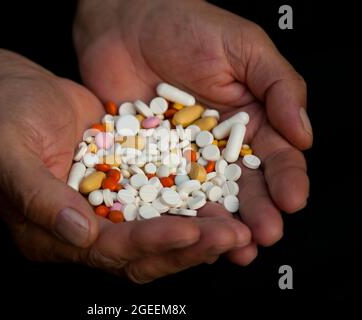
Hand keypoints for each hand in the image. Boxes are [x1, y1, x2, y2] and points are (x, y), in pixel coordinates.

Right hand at [0, 48, 251, 282]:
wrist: (13, 91)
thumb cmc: (1, 120)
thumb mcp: (5, 154)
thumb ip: (36, 195)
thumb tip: (78, 232)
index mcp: (50, 233)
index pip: (107, 250)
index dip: (149, 244)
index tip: (190, 231)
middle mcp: (81, 229)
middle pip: (140, 252)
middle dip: (187, 246)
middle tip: (232, 237)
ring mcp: (104, 208)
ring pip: (156, 232)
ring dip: (197, 232)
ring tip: (238, 226)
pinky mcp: (122, 184)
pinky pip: (160, 200)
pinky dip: (190, 204)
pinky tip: (220, 200)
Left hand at [74, 0, 311, 264]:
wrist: (127, 22)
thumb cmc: (188, 26)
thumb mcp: (244, 47)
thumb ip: (279, 87)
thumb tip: (305, 134)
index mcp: (248, 120)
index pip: (275, 157)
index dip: (286, 179)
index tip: (292, 200)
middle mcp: (217, 145)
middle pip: (242, 186)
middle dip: (256, 211)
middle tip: (264, 235)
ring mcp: (182, 155)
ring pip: (205, 196)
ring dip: (219, 222)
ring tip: (233, 246)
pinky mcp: (147, 160)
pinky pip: (162, 189)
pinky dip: (173, 213)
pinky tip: (184, 231)